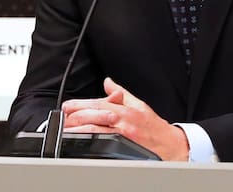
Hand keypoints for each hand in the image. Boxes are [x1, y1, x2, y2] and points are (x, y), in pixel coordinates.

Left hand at [61, 77, 190, 160]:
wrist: (170, 145)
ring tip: (66, 129)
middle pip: (94, 115)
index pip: (98, 103)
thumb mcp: (139, 105)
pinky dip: (90, 142)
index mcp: (125, 110)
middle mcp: (123, 122)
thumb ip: (121, 93)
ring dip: (79, 129)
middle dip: (75, 116)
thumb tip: (108, 83)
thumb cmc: (155, 127)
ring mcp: (122, 136)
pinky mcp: (122, 149)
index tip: (67, 105)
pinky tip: (81, 142)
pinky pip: (102, 144)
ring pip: (95, 130)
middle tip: (63, 117)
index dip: (80, 104)